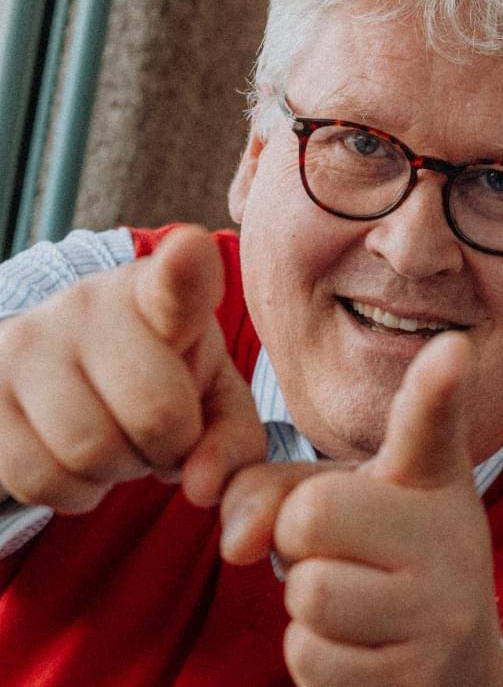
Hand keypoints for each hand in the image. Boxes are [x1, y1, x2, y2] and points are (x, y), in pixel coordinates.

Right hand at [0, 226, 264, 512]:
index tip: (191, 251)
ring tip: (118, 437)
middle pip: (155, 413)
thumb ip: (233, 439)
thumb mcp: (211, 395)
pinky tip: (77, 456)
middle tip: (162, 432)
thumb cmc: (161, 377)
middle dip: (170, 447)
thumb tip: (203, 488)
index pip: (177, 279)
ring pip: (90, 452)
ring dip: (117, 470)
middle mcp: (92, 301)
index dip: (186, 268)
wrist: (68, 365)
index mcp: (163, 291)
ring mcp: (31, 339)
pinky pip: (39, 477)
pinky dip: (71, 489)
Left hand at [221, 332, 502, 686]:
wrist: (447, 662)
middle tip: (338, 550)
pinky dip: (314, 654)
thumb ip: (272, 491)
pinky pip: (311, 658)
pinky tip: (359, 647)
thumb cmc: (378, 559)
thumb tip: (235, 542)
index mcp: (430, 476)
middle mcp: (450, 534)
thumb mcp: (336, 502)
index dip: (439, 384)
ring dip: (306, 602)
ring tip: (352, 598)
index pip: (432, 423)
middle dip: (297, 538)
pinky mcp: (418, 679)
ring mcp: (443, 611)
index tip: (453, 346)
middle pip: (312, 516)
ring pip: (309, 593)